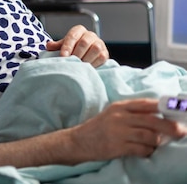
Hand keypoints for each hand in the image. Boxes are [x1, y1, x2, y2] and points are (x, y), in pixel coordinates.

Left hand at [46, 24, 108, 66]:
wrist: (86, 54)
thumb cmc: (72, 49)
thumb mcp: (63, 45)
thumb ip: (56, 45)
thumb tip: (49, 46)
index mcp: (78, 30)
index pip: (72, 36)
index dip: (67, 46)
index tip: (63, 56)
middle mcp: (90, 35)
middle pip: (84, 42)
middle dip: (76, 54)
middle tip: (70, 63)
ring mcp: (99, 43)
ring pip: (95, 49)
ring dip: (85, 59)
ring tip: (78, 66)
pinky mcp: (105, 53)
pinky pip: (101, 57)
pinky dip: (93, 63)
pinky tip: (86, 68)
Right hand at [70, 99, 186, 160]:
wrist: (78, 141)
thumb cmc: (99, 128)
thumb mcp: (113, 114)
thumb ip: (133, 113)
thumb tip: (159, 117)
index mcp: (120, 107)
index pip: (147, 104)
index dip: (164, 107)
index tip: (177, 111)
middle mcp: (119, 117)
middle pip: (152, 120)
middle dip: (170, 127)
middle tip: (180, 131)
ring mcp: (118, 132)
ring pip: (149, 136)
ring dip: (156, 142)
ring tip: (154, 144)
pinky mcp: (117, 146)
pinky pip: (141, 149)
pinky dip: (147, 151)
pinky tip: (145, 151)